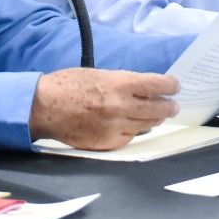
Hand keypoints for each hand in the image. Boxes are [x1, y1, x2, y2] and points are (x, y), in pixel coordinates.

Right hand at [28, 69, 178, 150]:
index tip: (175, 86)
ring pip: (146, 125)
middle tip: (174, 105)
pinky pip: (130, 137)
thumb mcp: (99, 75)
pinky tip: (136, 126)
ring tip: (160, 115)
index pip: (155, 85)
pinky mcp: (108, 143)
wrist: (44, 107)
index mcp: (118, 84)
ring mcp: (115, 127)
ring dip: (156, 119)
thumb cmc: (68, 85)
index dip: (169, 85)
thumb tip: (143, 88)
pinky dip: (135, 130)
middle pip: (157, 108)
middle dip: (169, 106)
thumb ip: (122, 83)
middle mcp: (120, 107)